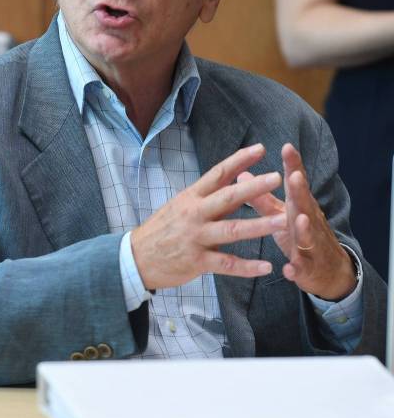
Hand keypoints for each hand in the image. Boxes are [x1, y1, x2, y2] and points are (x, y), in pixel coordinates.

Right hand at [130, 143, 285, 289]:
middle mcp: (194, 214)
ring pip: (232, 231)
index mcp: (191, 198)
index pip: (218, 174)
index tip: (261, 149)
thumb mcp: (179, 207)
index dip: (239, 161)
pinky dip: (247, 267)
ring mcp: (195, 238)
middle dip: (254, 187)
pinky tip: (266, 268)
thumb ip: (207, 198)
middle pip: (228, 198)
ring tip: (282, 221)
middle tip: (278, 177)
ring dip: (258, 226)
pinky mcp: (197, 261)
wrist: (135, 258)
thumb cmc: (161, 230)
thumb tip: (233, 181)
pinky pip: (226, 264)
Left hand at [238, 143, 355, 300]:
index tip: (287, 146)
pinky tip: (289, 268)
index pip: (297, 183)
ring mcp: (311, 246)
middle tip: (294, 176)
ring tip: (298, 218)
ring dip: (303, 228)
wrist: (328, 272)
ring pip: (307, 236)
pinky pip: (302, 269)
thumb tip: (241, 174)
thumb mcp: (279, 215)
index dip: (293, 166)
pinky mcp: (308, 269)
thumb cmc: (298, 236)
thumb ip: (261, 197)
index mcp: (299, 207)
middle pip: (304, 205)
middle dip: (300, 191)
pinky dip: (296, 268)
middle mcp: (308, 223)